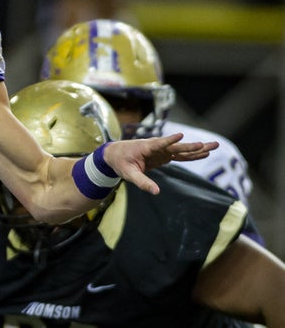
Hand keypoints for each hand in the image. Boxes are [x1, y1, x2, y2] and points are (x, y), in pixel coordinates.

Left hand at [104, 133, 218, 194]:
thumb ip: (142, 182)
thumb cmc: (120, 162)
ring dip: (197, 148)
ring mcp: (162, 150)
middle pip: (178, 146)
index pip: (160, 143)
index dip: (170, 140)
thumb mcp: (128, 174)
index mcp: (146, 147)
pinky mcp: (164, 155)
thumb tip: (157, 192)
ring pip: (182, 150)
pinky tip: (204, 153)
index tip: (181, 135)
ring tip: (214, 146)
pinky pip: (180, 155)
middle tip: (211, 144)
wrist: (115, 154)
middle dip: (194, 146)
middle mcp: (156, 147)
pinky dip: (192, 155)